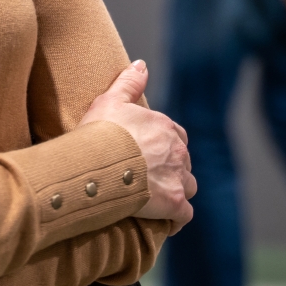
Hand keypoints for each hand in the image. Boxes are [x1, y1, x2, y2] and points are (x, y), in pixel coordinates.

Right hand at [79, 61, 195, 227]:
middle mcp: (177, 150)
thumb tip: (141, 63)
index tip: (150, 154)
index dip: (165, 146)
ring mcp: (178, 177)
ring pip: (188, 186)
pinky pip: (184, 215)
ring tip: (157, 200)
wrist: (97, 164)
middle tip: (150, 179)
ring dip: (177, 192)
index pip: (176, 136)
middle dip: (172, 170)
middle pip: (183, 162)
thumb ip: (129, 81)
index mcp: (164, 127)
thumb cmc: (100, 132)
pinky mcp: (174, 203)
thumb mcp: (110, 99)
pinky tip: (166, 222)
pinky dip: (177, 219)